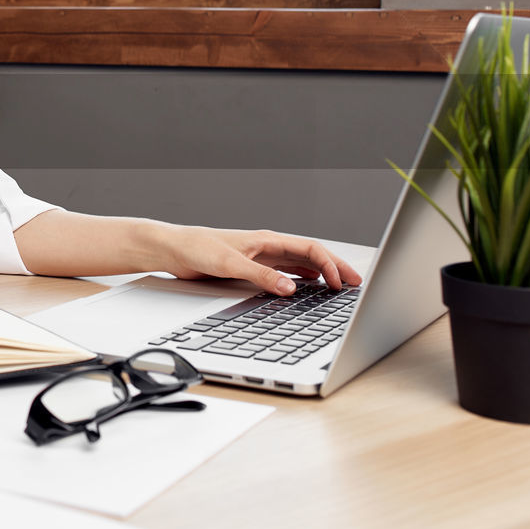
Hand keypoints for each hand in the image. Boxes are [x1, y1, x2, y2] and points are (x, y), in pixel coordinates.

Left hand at [158, 225, 362, 295]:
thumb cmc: (197, 249)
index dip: (330, 264)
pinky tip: (307, 287)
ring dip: (321, 274)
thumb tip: (291, 289)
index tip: (342, 282)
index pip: (310, 249)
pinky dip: (302, 278)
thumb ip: (261, 276)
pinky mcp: (252, 266)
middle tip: (355, 284)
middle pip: (311, 255)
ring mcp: (261, 256)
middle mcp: (268, 246)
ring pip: (300, 263)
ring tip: (338, 287)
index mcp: (267, 240)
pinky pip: (286, 271)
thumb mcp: (230, 264)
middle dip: (335, 268)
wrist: (174, 249)